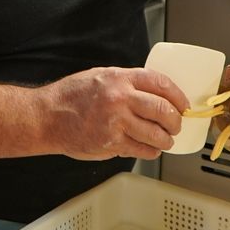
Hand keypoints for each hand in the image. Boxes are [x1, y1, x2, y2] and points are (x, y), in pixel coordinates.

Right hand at [38, 67, 189, 160]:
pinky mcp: (111, 143)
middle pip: (164, 110)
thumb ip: (127, 82)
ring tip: (164, 140)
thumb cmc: (70, 96)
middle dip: (176, 121)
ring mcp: (116, 122)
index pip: (161, 84)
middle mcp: (120, 98)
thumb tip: (154, 93)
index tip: (182, 104)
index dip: (178, 96)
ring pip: (156, 134)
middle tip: (176, 125)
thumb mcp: (100, 77)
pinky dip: (151, 151)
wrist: (46, 117)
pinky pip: (141, 149)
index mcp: (119, 78)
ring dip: (166, 140)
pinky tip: (149, 149)